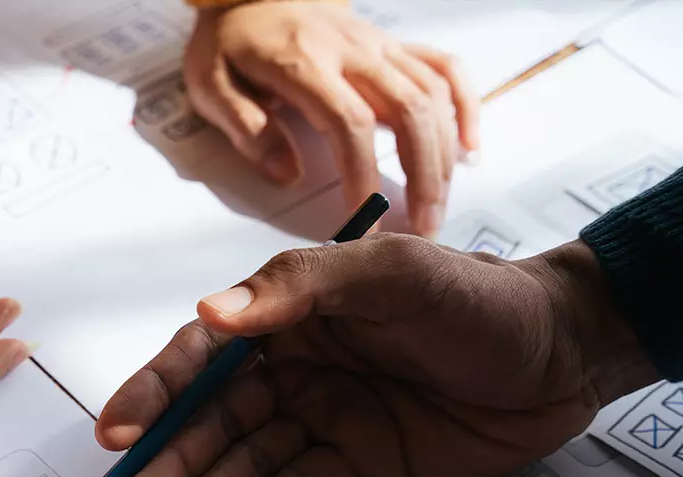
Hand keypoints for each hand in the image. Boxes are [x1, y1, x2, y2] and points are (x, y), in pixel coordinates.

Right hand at [96, 235, 657, 476]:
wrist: (567, 355)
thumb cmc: (480, 301)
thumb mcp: (394, 275)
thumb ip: (301, 289)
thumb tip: (212, 312)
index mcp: (291, 312)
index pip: (204, 354)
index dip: (156, 393)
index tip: (116, 435)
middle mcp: (294, 365)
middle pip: (215, 420)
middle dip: (172, 464)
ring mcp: (322, 417)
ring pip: (246, 466)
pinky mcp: (355, 463)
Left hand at [184, 2, 478, 235]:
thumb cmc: (232, 45)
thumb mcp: (213, 86)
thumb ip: (246, 128)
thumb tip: (286, 173)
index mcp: (306, 63)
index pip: (349, 123)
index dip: (363, 175)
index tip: (365, 219)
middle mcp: (354, 51)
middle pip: (409, 110)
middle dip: (422, 173)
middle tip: (422, 226)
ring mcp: (381, 45)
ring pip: (433, 95)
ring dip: (443, 154)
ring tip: (438, 205)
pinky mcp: (396, 46)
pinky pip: (446, 69)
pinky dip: (465, 107)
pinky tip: (470, 148)